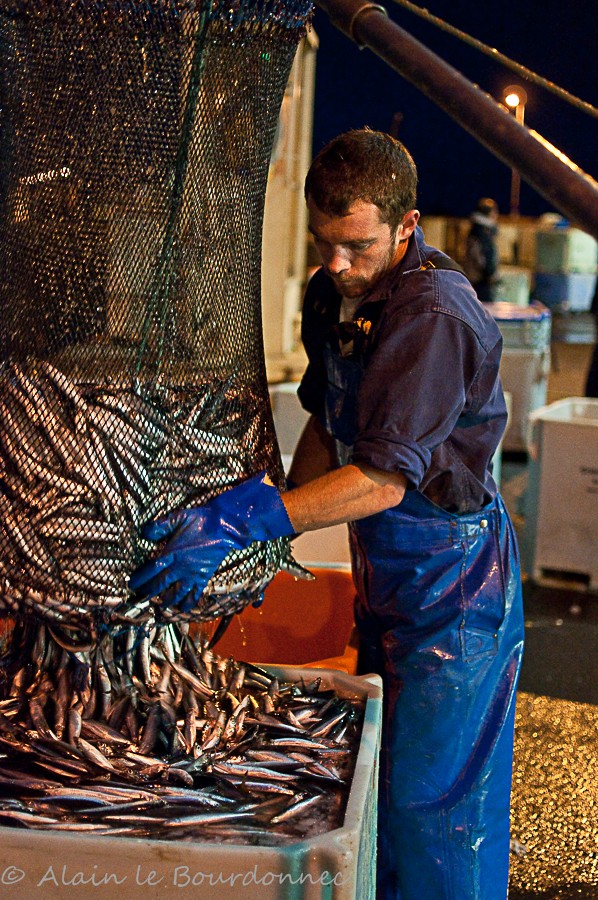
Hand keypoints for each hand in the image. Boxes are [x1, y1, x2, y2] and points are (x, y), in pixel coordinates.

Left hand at [129, 472, 293, 611]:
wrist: (224, 527)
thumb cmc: (200, 520)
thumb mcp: (177, 517)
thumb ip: (159, 526)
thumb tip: (144, 532)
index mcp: (171, 552)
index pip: (151, 569)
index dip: (140, 579)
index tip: (131, 585)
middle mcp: (180, 567)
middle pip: (160, 584)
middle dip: (148, 593)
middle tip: (139, 600)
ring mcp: (192, 573)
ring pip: (176, 592)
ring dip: (166, 600)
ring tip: (160, 606)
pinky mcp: (204, 576)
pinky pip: (195, 593)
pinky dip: (189, 602)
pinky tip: (183, 609)